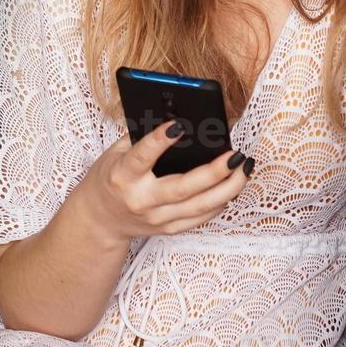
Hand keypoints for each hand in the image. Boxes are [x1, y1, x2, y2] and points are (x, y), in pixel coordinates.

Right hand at [70, 120, 253, 246]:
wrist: (100, 220)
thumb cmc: (111, 177)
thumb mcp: (116, 153)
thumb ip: (143, 137)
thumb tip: (180, 117)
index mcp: (122, 176)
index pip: (142, 158)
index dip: (159, 142)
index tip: (179, 125)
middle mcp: (141, 200)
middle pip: (182, 188)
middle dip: (213, 172)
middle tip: (235, 154)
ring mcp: (156, 218)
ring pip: (199, 206)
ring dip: (228, 188)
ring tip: (245, 167)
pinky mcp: (169, 229)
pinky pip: (201, 217)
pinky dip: (221, 201)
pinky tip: (234, 185)